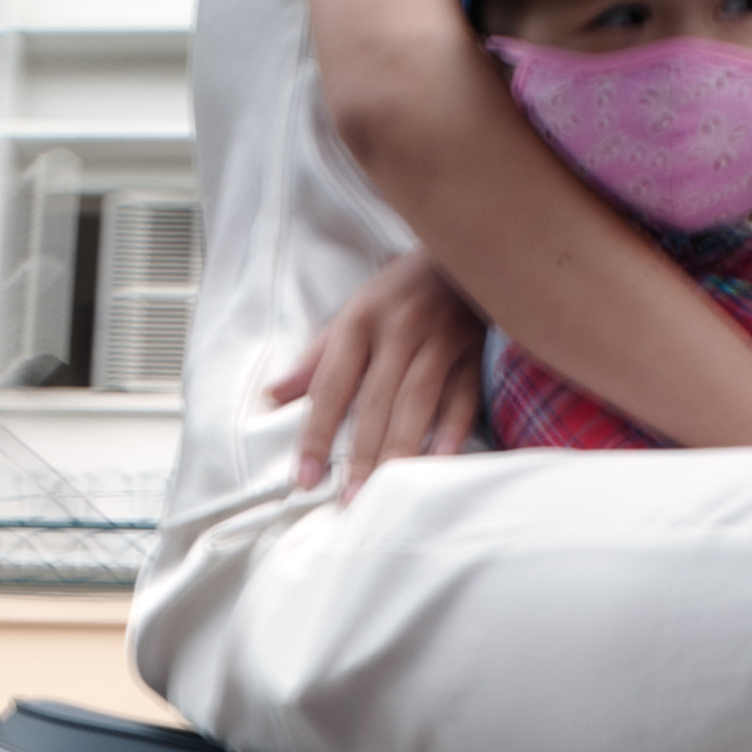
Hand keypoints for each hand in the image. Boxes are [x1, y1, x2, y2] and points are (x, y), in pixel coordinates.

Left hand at [268, 249, 484, 498]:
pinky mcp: (477, 351)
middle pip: (375, 399)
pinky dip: (454, 427)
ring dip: (400, 449)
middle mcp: (400, 329)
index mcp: (361, 320)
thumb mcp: (355, 311)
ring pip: (418, 401)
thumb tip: (274, 396)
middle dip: (360, 453)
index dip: (315, 432)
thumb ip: (318, 357)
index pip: (331, 383)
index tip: (305, 477)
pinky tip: (442, 460)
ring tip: (386, 491)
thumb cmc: (402, 291)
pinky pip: (465, 393)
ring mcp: (442, 339)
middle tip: (350, 501)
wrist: (469, 250)